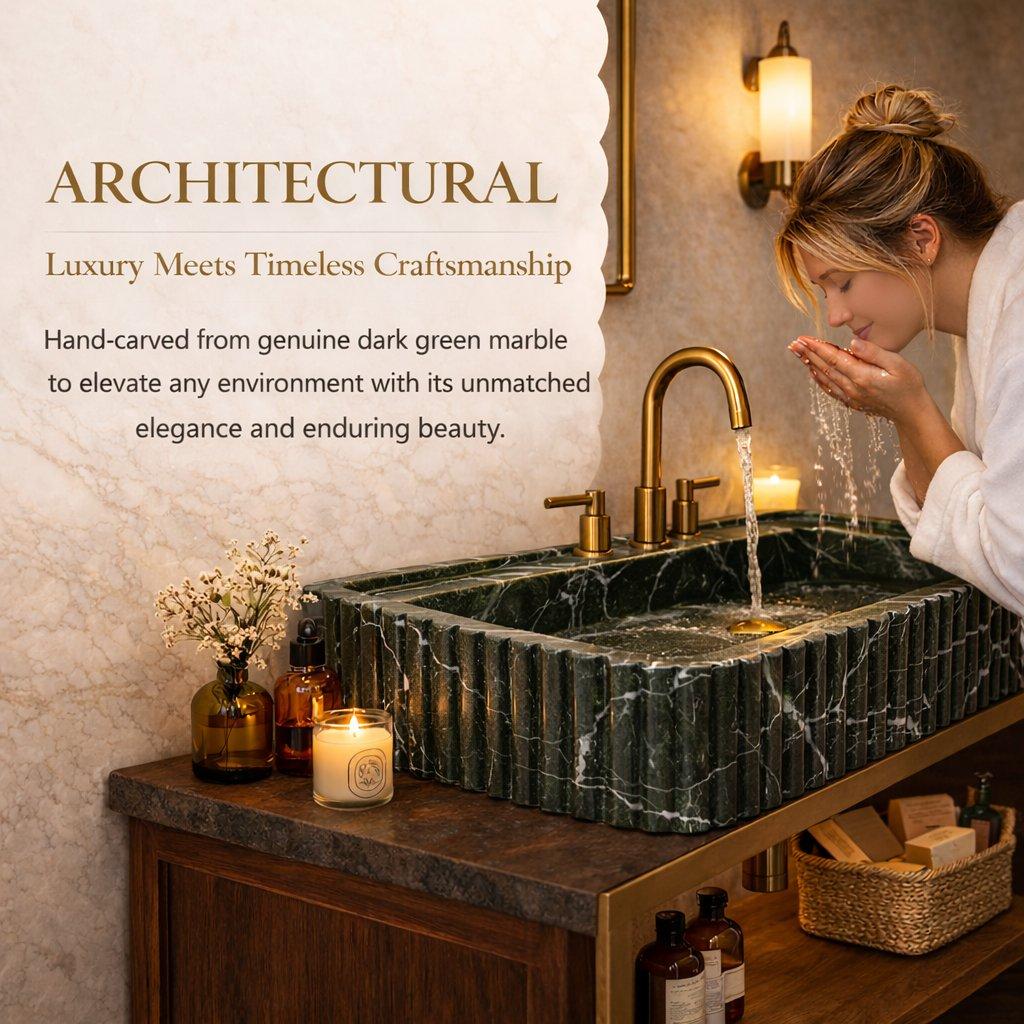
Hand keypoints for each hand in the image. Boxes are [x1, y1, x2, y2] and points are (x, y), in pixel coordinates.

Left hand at [787, 335, 926, 423]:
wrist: (911, 411)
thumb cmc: (909, 384)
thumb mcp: (897, 363)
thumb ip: (873, 353)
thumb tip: (851, 342)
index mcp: (861, 376)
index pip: (833, 358)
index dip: (817, 347)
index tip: (803, 338)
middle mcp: (851, 388)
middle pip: (824, 367)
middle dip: (807, 354)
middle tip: (793, 343)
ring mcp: (850, 396)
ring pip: (824, 378)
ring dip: (809, 364)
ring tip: (797, 353)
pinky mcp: (851, 401)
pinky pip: (829, 389)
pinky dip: (818, 379)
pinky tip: (812, 371)